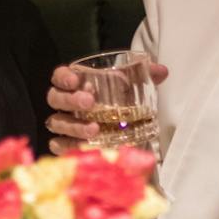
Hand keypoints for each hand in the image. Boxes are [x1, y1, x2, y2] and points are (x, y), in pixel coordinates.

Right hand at [44, 59, 169, 154]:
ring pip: (56, 123)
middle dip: (71, 100)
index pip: (60, 76)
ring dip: (74, 126)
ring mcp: (64, 124)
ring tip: (95, 129)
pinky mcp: (66, 145)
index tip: (76, 80)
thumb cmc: (120, 101)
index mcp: (76, 84)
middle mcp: (65, 103)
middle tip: (90, 102)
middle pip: (56, 98)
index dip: (64, 77)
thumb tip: (162, 71)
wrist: (123, 130)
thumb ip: (145, 75)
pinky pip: (58, 146)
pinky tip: (84, 147)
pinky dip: (68, 147)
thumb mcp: (133, 87)